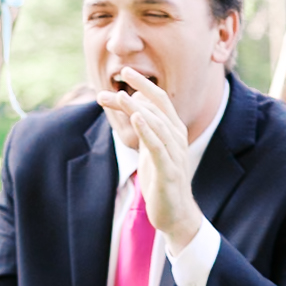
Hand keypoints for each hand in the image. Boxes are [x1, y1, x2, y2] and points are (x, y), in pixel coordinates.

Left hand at [95, 67, 202, 248]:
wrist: (175, 214)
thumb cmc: (162, 181)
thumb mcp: (151, 149)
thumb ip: (145, 128)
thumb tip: (135, 105)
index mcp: (174, 131)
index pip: (160, 100)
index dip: (143, 84)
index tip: (125, 71)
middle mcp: (177, 138)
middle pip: (156, 108)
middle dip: (133, 94)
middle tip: (108, 86)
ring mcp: (174, 154)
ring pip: (157, 125)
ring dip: (137, 109)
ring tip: (119, 96)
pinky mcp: (168, 171)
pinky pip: (158, 147)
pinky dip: (147, 131)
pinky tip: (136, 119)